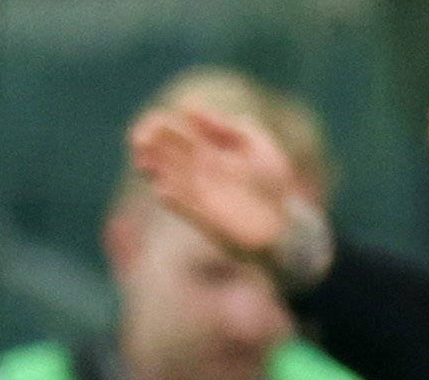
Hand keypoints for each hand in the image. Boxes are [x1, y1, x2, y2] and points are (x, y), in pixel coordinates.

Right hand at [130, 104, 320, 279]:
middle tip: (140, 140)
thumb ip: (227, 125)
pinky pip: (180, 206)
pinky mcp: (202, 219)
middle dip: (149, 144)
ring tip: (144, 161)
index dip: (158, 125)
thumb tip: (189, 107)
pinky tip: (162, 189)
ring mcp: (198, 194)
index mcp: (209, 148)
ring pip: (166, 176)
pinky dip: (171, 198)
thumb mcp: (257, 144)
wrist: (287, 223)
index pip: (174, 132)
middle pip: (164, 152)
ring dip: (152, 168)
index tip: (155, 122)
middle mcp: (199, 170)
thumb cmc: (276, 183)